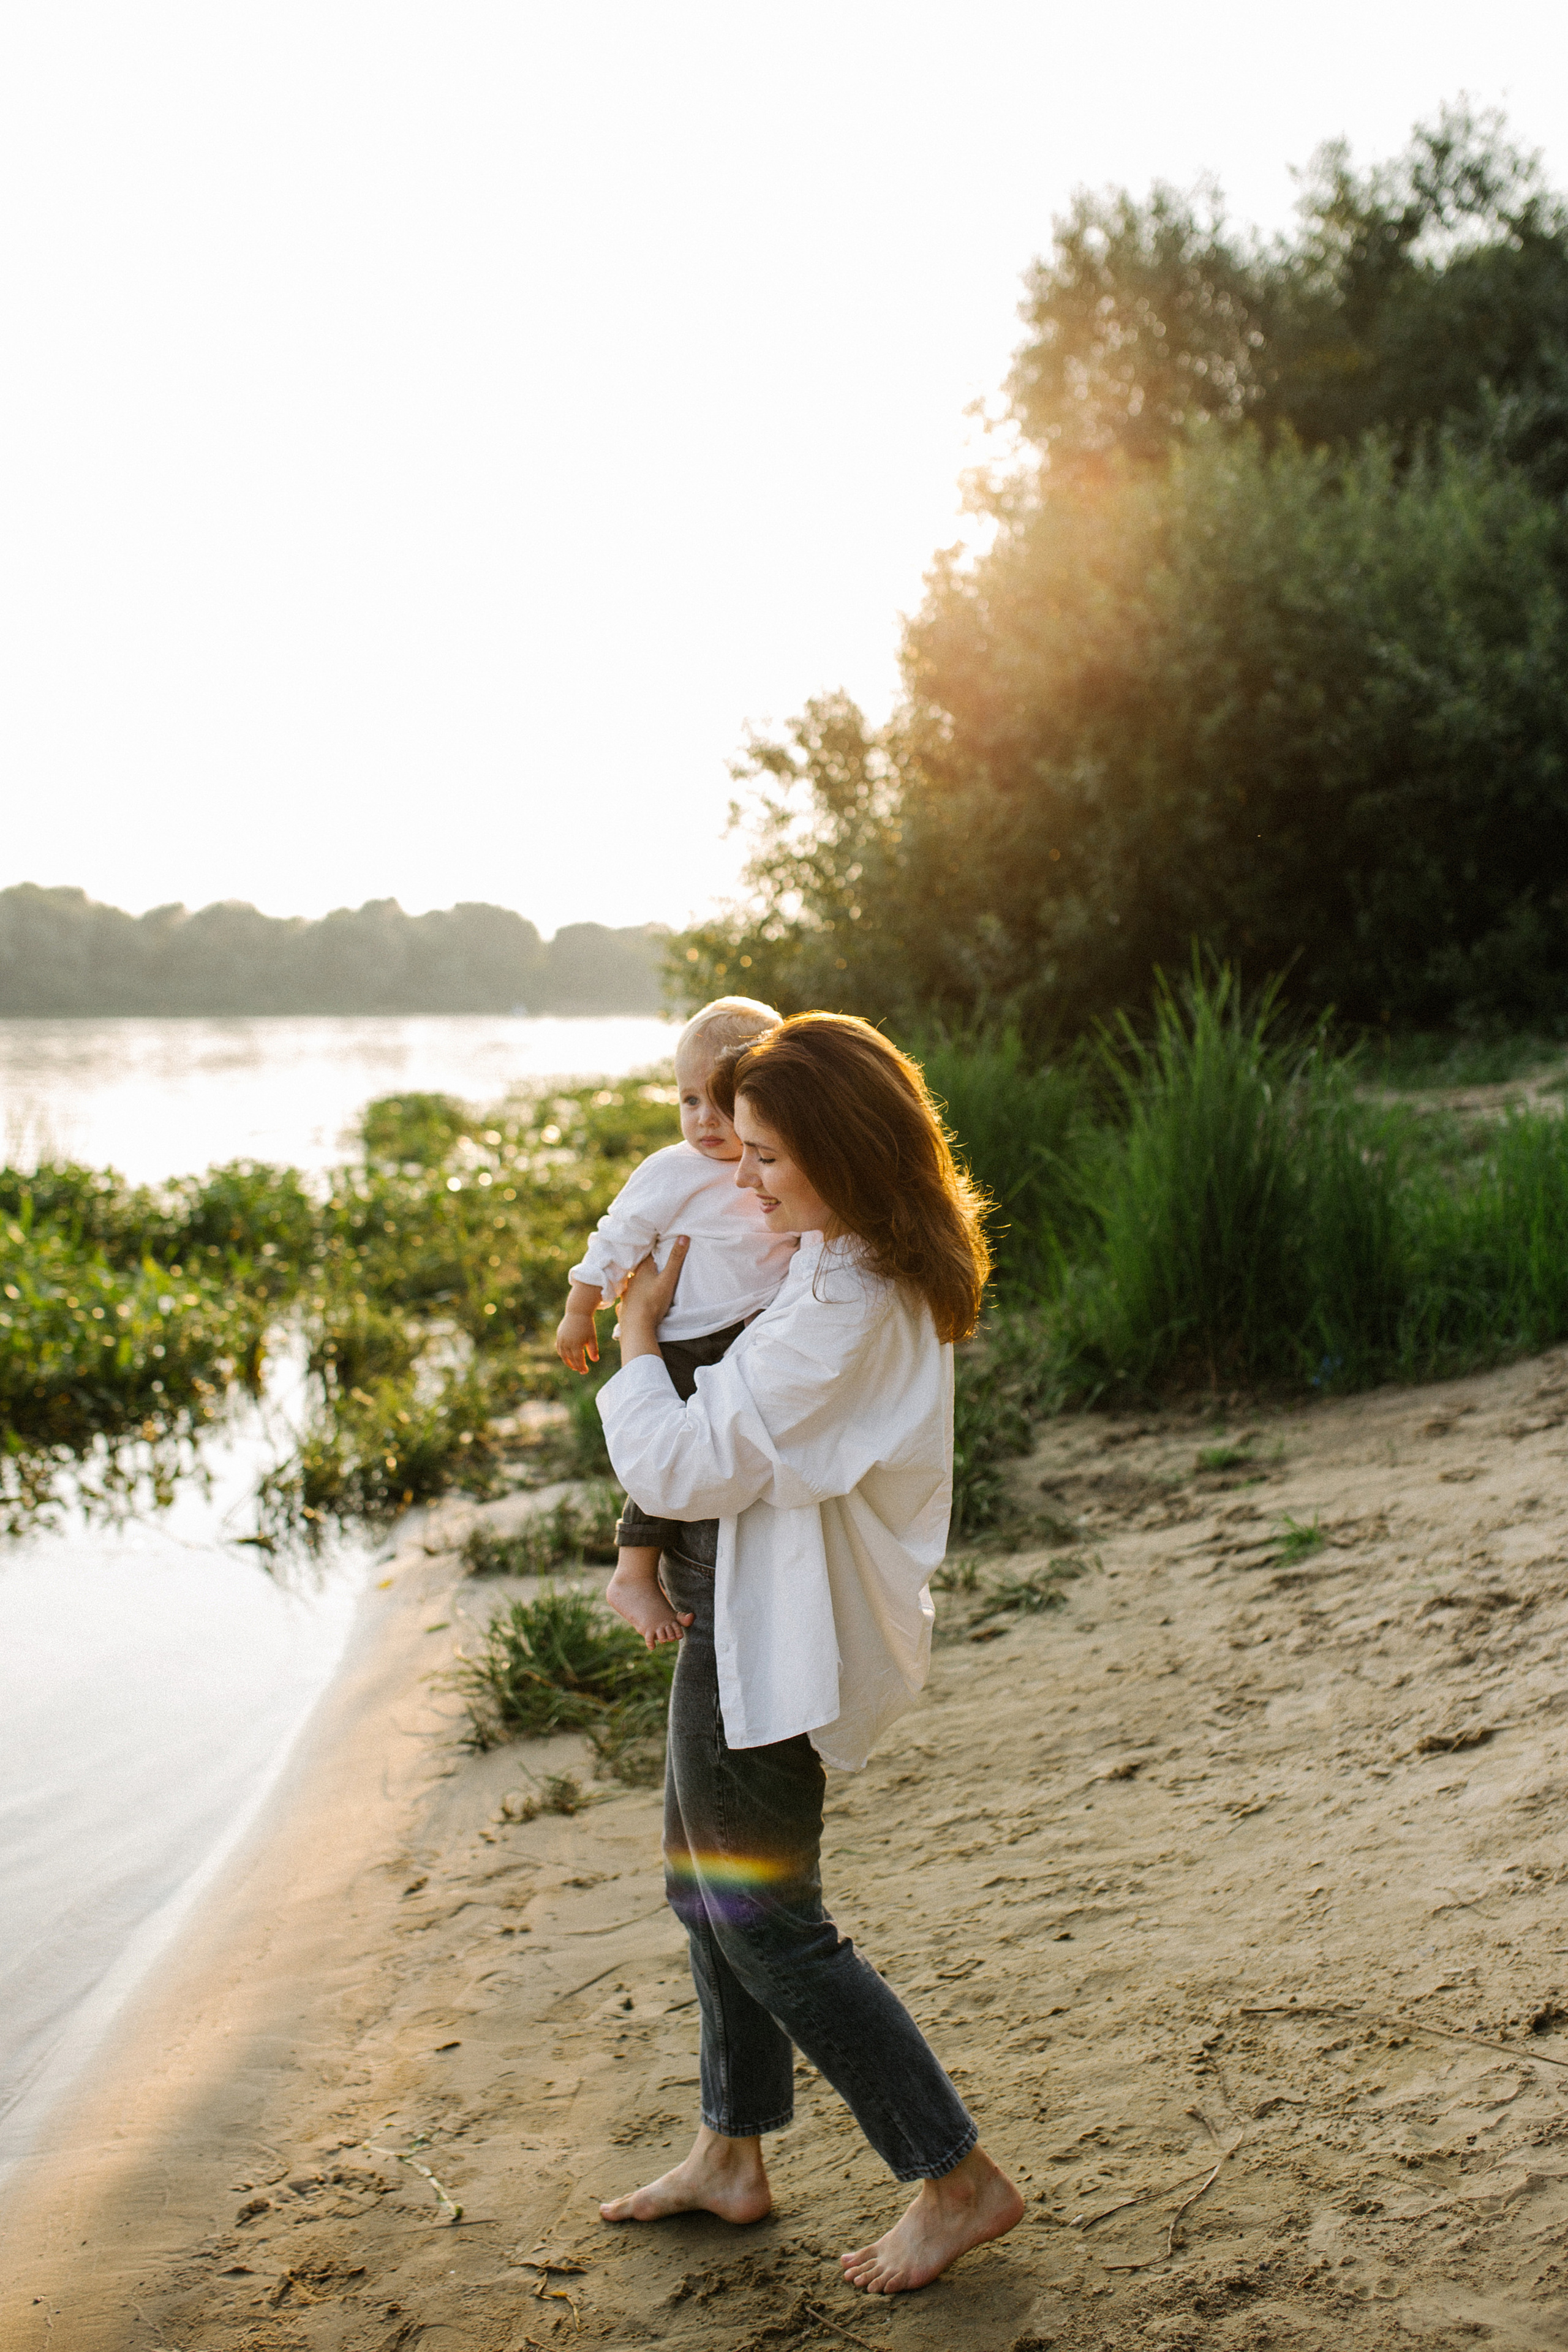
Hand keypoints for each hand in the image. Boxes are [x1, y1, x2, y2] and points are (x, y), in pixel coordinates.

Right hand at [555, 1308, 599, 1374]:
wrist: (577, 1312)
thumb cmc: (587, 1325)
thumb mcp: (592, 1337)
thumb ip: (593, 1349)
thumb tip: (595, 1360)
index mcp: (576, 1344)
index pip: (578, 1360)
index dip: (581, 1367)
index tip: (585, 1371)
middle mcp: (567, 1343)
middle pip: (570, 1359)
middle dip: (576, 1366)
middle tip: (581, 1371)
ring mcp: (561, 1340)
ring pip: (563, 1355)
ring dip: (568, 1362)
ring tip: (574, 1366)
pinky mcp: (559, 1337)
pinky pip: (559, 1349)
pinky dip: (563, 1355)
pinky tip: (568, 1358)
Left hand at [617, 1236, 689, 1357]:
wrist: (636, 1326)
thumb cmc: (653, 1301)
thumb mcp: (668, 1280)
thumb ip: (675, 1259)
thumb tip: (684, 1236)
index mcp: (642, 1269)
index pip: (647, 1254)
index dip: (654, 1249)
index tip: (659, 1244)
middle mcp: (632, 1279)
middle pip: (639, 1267)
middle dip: (646, 1264)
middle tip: (653, 1261)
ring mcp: (627, 1292)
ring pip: (632, 1281)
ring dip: (638, 1279)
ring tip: (645, 1279)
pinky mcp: (624, 1305)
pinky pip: (628, 1295)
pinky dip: (631, 1293)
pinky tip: (633, 1297)